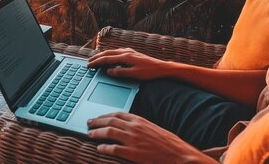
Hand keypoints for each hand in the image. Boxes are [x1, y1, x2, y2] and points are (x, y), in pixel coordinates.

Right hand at [87, 48, 170, 80]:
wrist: (162, 68)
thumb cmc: (149, 72)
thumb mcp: (134, 75)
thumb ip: (120, 72)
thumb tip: (108, 71)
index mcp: (125, 56)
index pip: (107, 58)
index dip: (96, 62)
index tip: (89, 65)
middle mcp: (126, 52)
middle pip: (108, 53)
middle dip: (97, 57)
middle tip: (89, 62)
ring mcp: (130, 51)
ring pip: (112, 51)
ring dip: (103, 55)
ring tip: (96, 59)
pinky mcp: (133, 53)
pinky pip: (117, 52)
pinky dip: (110, 54)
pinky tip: (110, 57)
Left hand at [88, 112, 214, 163]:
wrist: (179, 155)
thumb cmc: (169, 144)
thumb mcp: (154, 129)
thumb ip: (141, 127)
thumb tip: (129, 127)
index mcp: (140, 120)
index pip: (118, 114)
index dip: (106, 115)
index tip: (99, 117)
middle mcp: (134, 127)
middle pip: (110, 121)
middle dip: (97, 121)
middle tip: (89, 123)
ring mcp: (132, 140)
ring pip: (108, 132)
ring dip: (97, 133)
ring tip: (90, 134)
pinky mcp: (132, 153)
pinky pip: (113, 148)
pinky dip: (104, 148)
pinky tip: (100, 149)